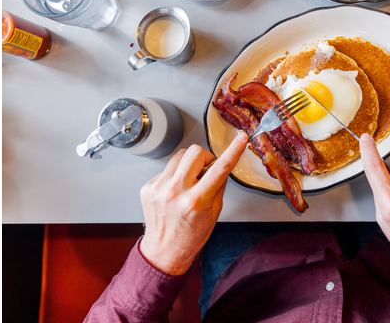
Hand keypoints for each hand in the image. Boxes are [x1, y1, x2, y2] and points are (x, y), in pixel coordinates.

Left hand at [139, 134, 247, 274]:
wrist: (164, 250)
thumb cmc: (191, 235)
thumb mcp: (214, 213)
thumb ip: (218, 186)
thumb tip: (220, 165)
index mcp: (196, 201)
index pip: (220, 168)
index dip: (233, 151)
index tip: (241, 139)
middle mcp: (176, 192)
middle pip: (195, 152)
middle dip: (205, 157)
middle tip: (206, 170)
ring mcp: (159, 188)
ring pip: (179, 155)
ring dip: (189, 164)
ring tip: (190, 181)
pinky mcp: (148, 187)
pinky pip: (167, 169)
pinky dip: (175, 175)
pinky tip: (176, 190)